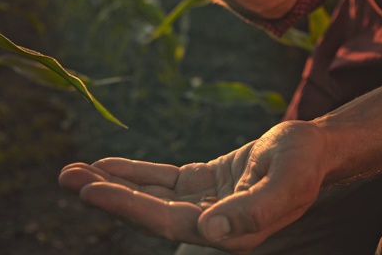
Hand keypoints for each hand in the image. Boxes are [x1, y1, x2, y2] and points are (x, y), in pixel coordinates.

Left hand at [59, 121, 327, 253]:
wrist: (314, 149)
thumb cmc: (304, 164)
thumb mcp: (287, 183)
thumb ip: (254, 209)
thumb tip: (210, 231)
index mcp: (228, 231)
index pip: (167, 221)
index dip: (128, 206)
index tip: (91, 189)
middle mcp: (211, 224)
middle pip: (149, 211)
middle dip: (108, 194)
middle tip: (66, 176)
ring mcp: (205, 205)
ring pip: (151, 195)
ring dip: (115, 182)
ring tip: (76, 170)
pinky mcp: (204, 185)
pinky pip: (164, 179)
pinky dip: (137, 172)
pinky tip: (109, 165)